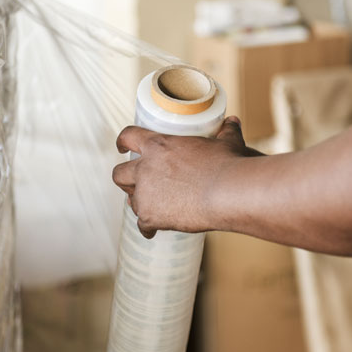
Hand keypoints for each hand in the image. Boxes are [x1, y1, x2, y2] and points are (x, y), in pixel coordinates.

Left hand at [112, 116, 262, 237]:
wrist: (229, 193)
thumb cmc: (228, 165)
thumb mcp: (226, 143)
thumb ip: (226, 131)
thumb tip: (232, 121)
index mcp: (158, 146)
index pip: (128, 137)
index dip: (122, 142)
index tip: (122, 147)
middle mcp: (145, 169)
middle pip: (119, 174)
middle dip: (125, 179)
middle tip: (135, 184)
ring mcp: (145, 194)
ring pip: (131, 201)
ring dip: (140, 203)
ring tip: (153, 208)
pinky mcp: (150, 216)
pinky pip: (142, 225)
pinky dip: (148, 228)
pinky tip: (154, 230)